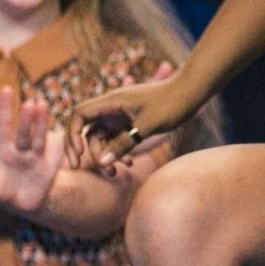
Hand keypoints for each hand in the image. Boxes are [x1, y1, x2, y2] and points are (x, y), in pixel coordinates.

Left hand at [0, 87, 62, 214]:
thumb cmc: (3, 191)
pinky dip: (62, 147)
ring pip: (39, 140)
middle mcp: (21, 150)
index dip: (5, 109)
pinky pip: (56, 156)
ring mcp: (35, 158)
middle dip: (27, 120)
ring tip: (42, 105)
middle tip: (31, 104)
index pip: (4, 126)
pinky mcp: (48, 168)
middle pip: (23, 133)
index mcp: (4, 150)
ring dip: (41, 124)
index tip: (6, 89)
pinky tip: (69, 132)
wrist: (22, 201)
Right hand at [77, 65, 192, 170]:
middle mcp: (112, 107)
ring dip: (104, 154)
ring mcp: (120, 115)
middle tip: (84, 169)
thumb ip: (125, 143)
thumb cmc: (171, 103)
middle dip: (86, 150)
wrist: (191, 92)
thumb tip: (102, 162)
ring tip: (114, 173)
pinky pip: (115, 139)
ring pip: (101, 137)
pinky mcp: (130, 122)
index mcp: (111, 101)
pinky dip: (117, 151)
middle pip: (86, 129)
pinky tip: (127, 164)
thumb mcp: (147, 126)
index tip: (78, 153)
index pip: (79, 114)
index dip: (73, 133)